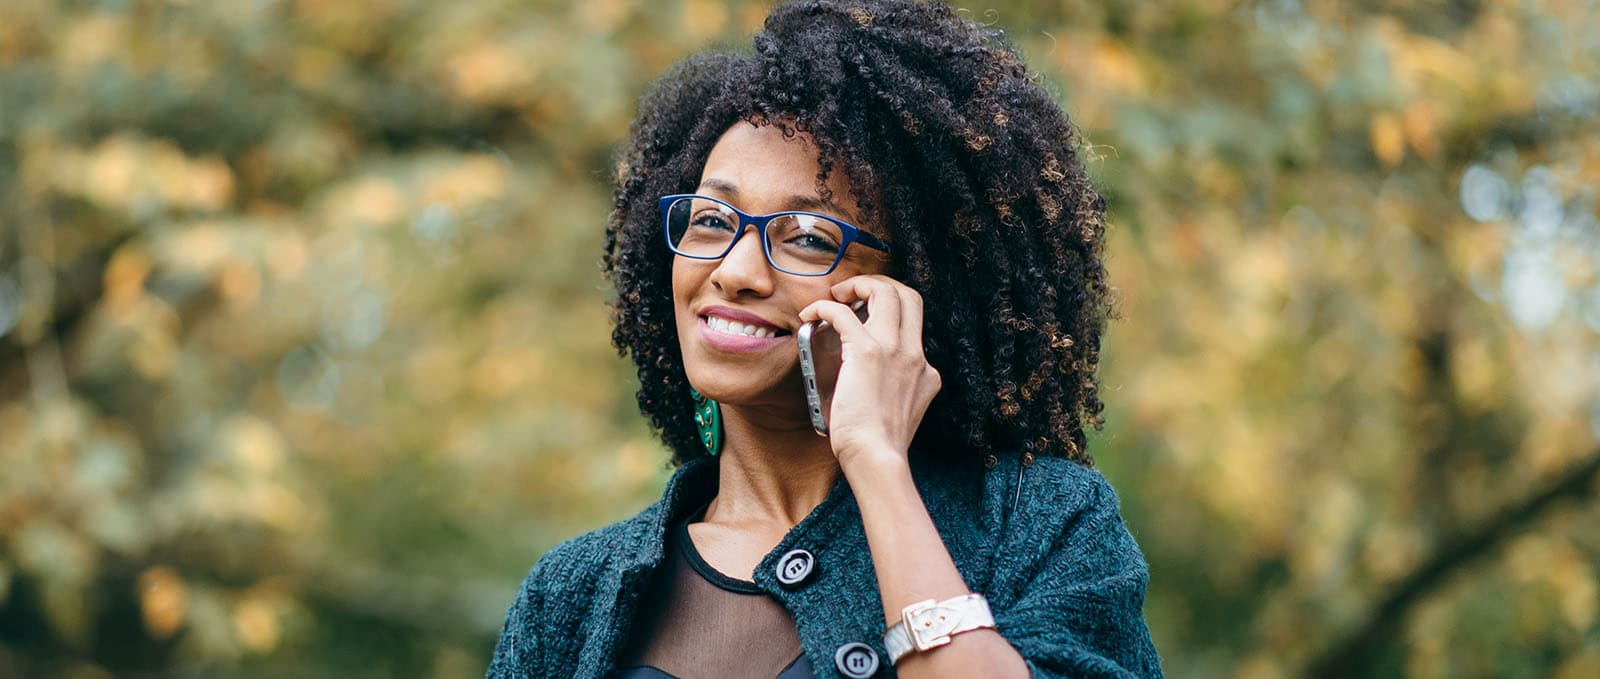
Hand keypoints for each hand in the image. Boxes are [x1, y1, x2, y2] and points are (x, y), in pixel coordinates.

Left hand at [798, 275, 941, 469]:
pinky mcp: (867, 352)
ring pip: (886, 292)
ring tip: (836, 294)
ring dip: (858, 285)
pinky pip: (842, 312)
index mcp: (925, 371)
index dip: (892, 310)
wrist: (877, 458)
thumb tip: (863, 384)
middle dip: (881, 284)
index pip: (914, 325)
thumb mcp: (903, 413)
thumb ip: (895, 393)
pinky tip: (811, 314)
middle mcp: (914, 355)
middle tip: (855, 293)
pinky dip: (824, 307)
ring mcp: (894, 350)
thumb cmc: (879, 447)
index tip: (868, 313)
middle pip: (908, 295)